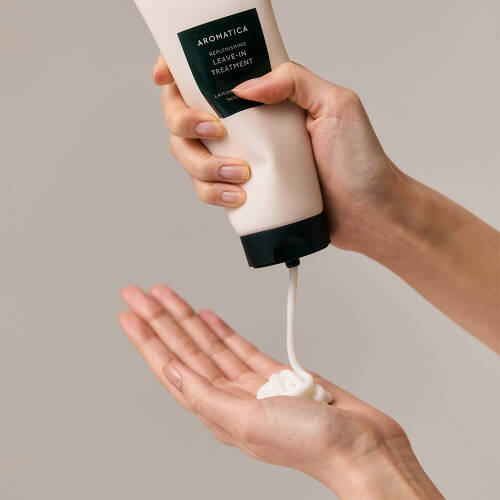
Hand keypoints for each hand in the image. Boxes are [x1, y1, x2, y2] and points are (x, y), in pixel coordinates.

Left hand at [118, 284, 442, 498]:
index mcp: (218, 410)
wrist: (360, 445)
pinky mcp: (275, 374)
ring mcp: (251, 384)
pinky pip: (240, 346)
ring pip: (210, 343)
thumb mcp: (249, 422)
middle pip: (187, 349)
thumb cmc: (312, 444)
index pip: (172, 366)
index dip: (148, 340)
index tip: (130, 315)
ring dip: (188, 318)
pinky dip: (222, 329)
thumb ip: (207, 396)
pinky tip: (209, 316)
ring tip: (167, 297)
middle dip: (161, 319)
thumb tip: (172, 374)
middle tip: (140, 294)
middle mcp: (229, 396)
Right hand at [152, 55, 406, 253]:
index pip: (213, 77)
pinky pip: (207, 189)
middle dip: (185, 123)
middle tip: (214, 131)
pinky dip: (213, 194)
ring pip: (190, 156)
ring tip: (240, 174)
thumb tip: (245, 85)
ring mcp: (242, 160)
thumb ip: (293, 81)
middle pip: (185, 116)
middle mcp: (248, 127)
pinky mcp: (242, 191)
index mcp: (266, 99)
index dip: (181, 73)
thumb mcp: (336, 105)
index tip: (165, 77)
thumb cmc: (359, 161)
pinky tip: (237, 197)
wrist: (367, 213)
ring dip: (202, 165)